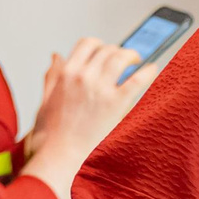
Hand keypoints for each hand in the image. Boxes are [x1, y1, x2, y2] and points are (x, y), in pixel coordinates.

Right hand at [23, 37, 148, 188]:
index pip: (87, 44)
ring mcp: (100, 89)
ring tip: (137, 61)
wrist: (59, 154)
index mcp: (66, 73)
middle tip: (125, 58)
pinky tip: (153, 68)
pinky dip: (147, 72)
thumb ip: (52, 75)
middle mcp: (83, 76)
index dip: (99, 45)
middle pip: (107, 50)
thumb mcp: (46, 98)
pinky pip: (136, 80)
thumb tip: (55, 56)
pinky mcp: (116, 104)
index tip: (105, 51)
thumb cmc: (50, 133)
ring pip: (120, 58)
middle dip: (117, 51)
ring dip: (131, 56)